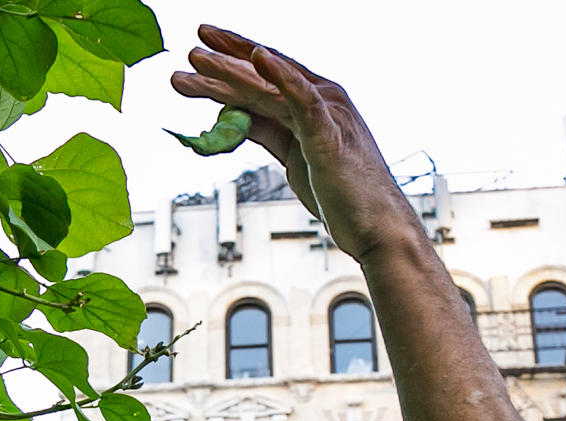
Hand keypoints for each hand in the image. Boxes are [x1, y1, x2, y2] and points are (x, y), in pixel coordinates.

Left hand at [170, 26, 421, 261]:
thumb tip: (234, 117)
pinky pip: (303, 101)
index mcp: (313, 104)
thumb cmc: (341, 194)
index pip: (266, 76)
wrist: (375, 227)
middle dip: (225, 60)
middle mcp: (323, 99)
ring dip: (232, 70)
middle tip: (190, 49)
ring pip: (271, 86)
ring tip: (198, 58)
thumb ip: (267, 130)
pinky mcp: (330, 135)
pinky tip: (261, 58)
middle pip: (265, 74)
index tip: (201, 50)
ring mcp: (328, 114)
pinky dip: (282, 77)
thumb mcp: (293, 156)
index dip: (233, 60)